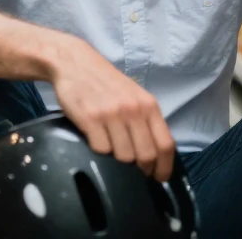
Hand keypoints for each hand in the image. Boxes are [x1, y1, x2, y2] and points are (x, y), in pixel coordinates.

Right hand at [49, 39, 175, 181]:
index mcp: (149, 105)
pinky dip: (99, 150)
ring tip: (112, 149)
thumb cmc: (107, 83)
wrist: (75, 64)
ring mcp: (112, 115)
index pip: (166, 144)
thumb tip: (154, 154)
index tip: (159, 178)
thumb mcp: (134, 96)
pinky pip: (101, 149)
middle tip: (135, 172)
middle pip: (146, 155)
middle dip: (142, 169)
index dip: (164, 167)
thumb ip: (145, 120)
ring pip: (124, 156)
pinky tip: (95, 138)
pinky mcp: (91, 119)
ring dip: (118, 160)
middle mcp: (134, 110)